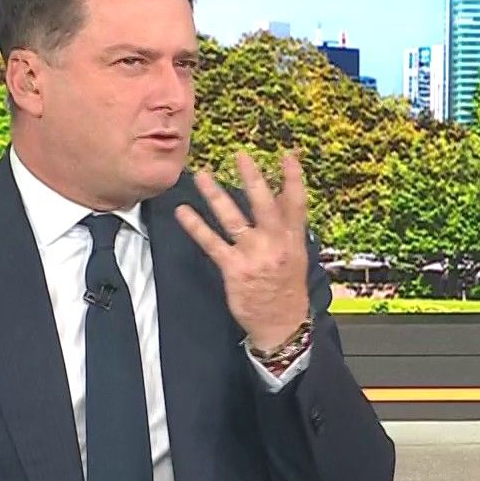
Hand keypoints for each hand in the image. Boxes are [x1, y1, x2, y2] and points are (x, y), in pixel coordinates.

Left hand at [178, 150, 311, 351]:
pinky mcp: (234, 270)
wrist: (282, 325)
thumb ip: (286, 227)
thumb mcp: (295, 256)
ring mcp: (253, 256)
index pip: (296, 204)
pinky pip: (212, 244)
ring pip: (233, 219)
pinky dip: (196, 227)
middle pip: (263, 205)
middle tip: (240, 155)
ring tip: (201, 176)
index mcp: (293, 240)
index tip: (287, 156)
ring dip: (215, 196)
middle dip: (252, 179)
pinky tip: (183, 212)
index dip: (293, 179)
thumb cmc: (287, 288)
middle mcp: (275, 244)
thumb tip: (279, 196)